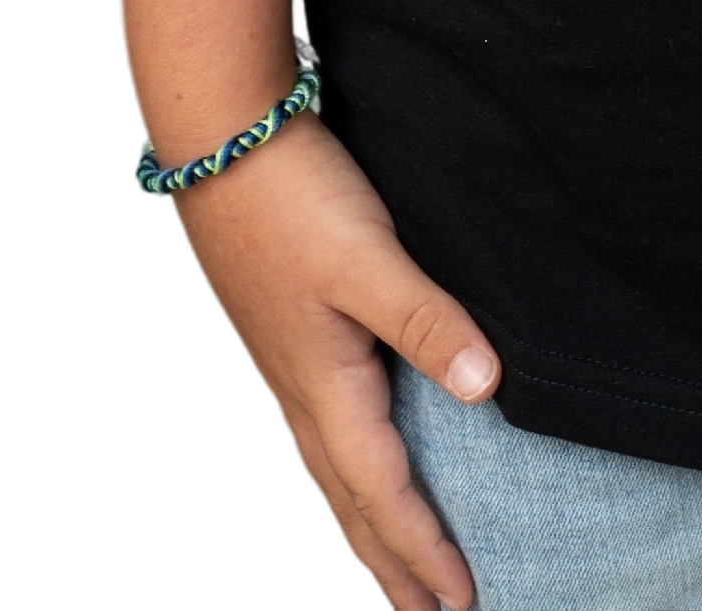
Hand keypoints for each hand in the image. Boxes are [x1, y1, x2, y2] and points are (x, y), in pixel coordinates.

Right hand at [163, 109, 500, 610]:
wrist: (216, 138)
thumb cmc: (292, 193)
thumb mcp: (366, 253)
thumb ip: (425, 317)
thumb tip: (485, 385)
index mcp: (325, 386)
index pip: (384, 494)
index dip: (424, 551)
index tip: (462, 603)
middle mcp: (299, 393)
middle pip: (349, 506)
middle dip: (389, 567)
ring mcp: (283, 369)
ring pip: (328, 477)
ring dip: (362, 530)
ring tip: (388, 570)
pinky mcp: (279, 340)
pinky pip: (315, 440)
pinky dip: (340, 479)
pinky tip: (348, 466)